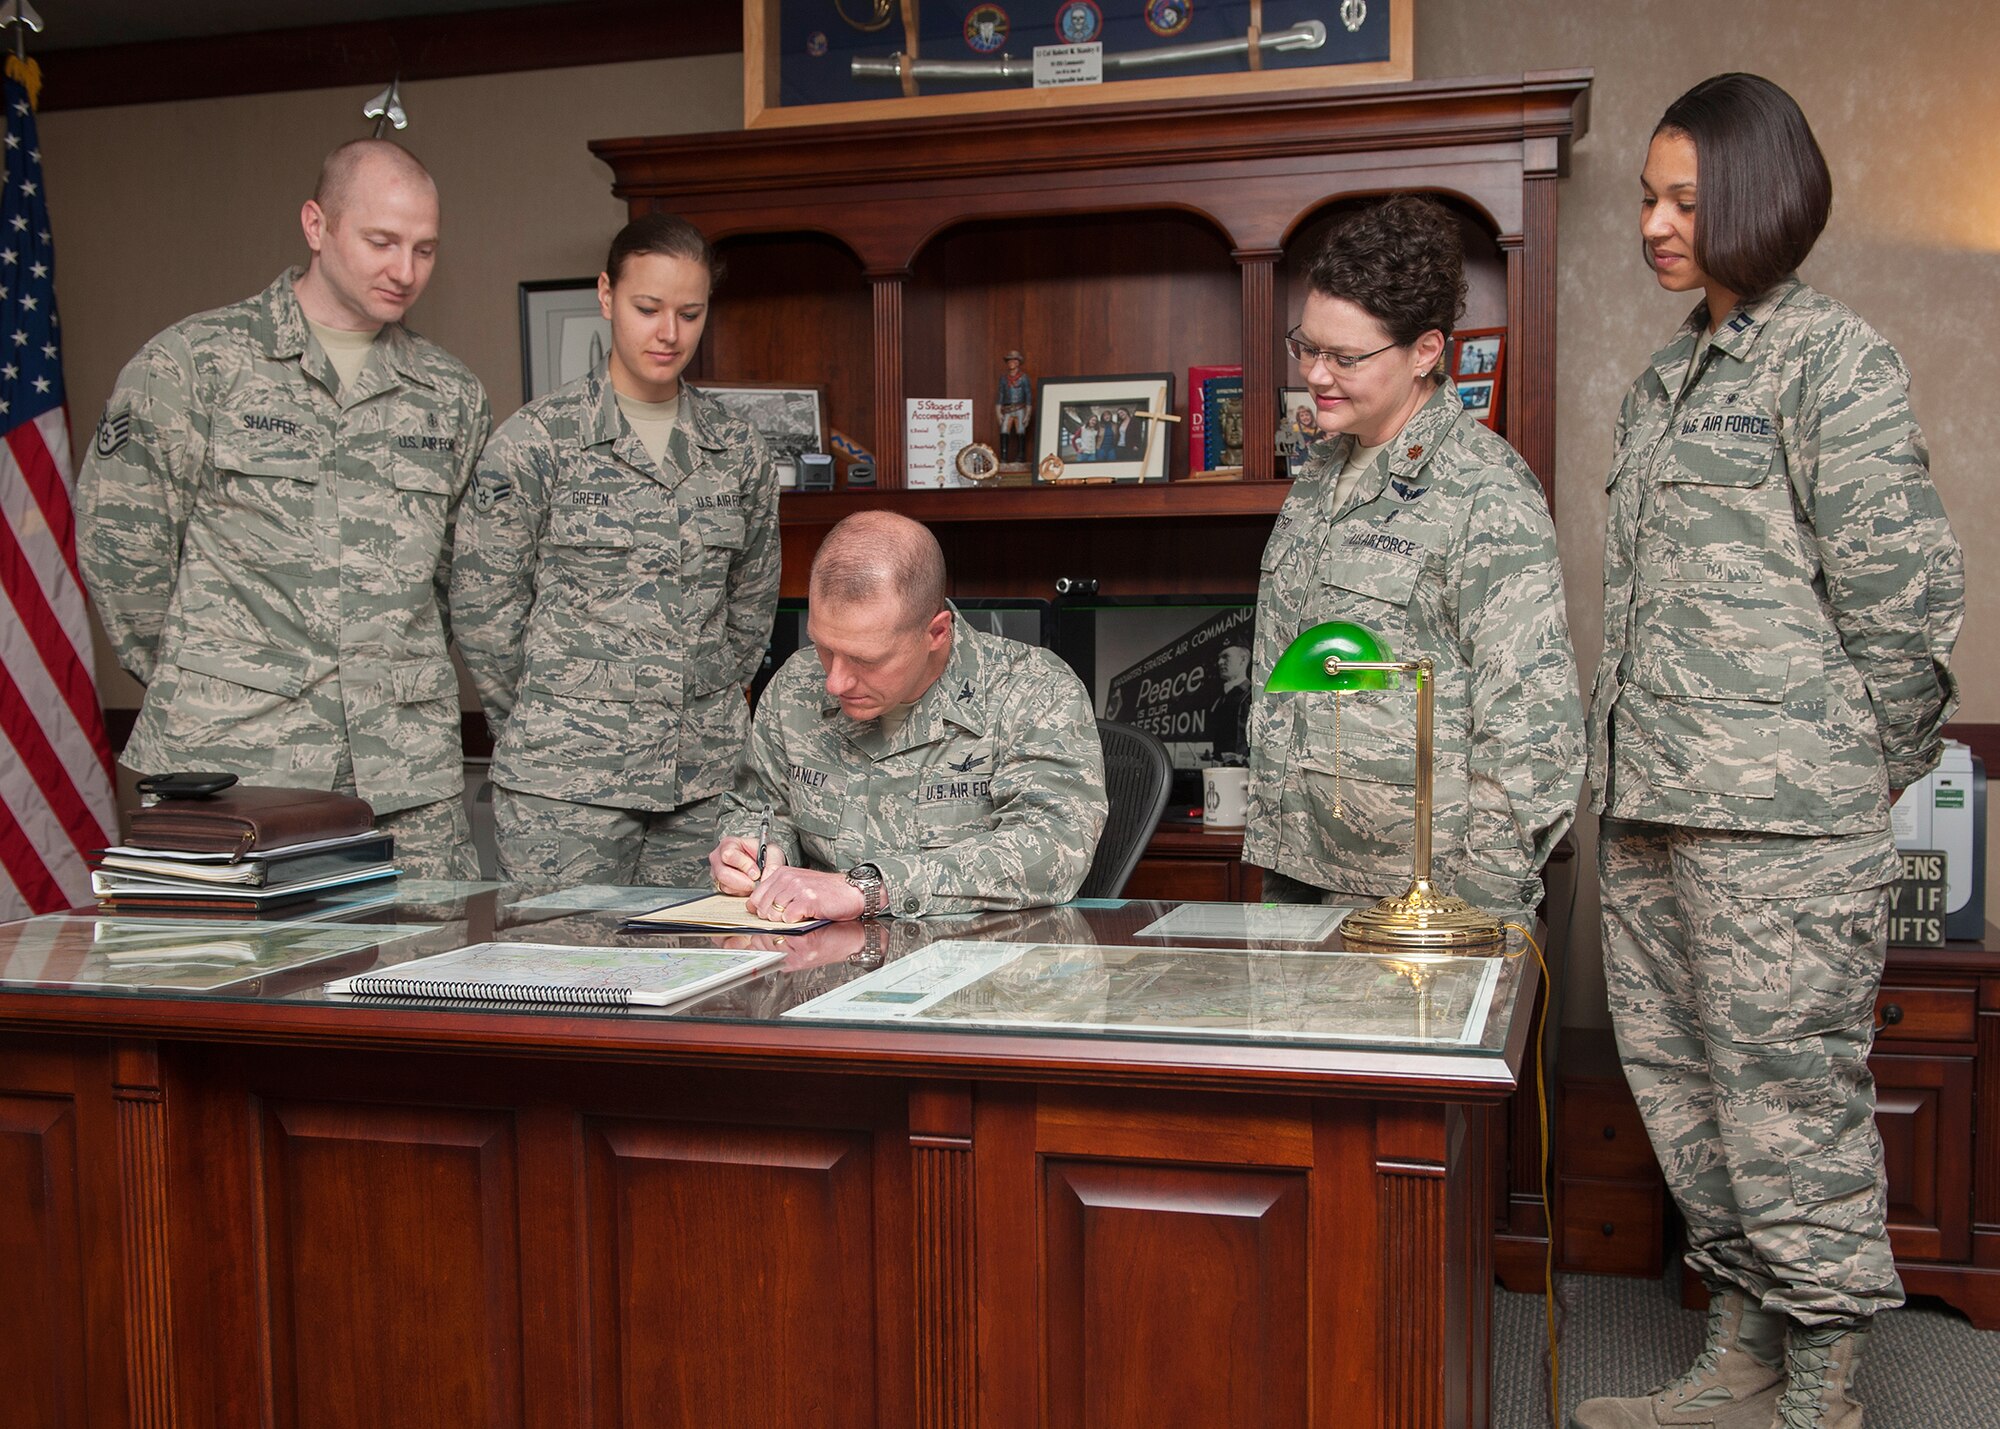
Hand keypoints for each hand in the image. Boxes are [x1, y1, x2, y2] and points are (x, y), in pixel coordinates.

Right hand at [711, 835, 786, 894]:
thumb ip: (772, 864)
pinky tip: (748, 884)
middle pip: (723, 873)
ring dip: (743, 887)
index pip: (729, 855)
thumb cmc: (764, 854)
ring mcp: (717, 872)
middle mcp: (718, 858)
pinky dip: (740, 892)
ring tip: (753, 881)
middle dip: (743, 881)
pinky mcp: (720, 885)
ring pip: (726, 886)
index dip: (744, 865)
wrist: (762, 863)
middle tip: (756, 881)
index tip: (756, 872)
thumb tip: (766, 877)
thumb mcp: (773, 853)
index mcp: (728, 844)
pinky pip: (728, 893)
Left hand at [746, 864, 865, 923]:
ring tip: (796, 920)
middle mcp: (787, 878)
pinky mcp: (807, 899)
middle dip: (770, 919)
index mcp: (782, 873)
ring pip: (773, 913)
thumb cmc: (827, 892)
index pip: (756, 896)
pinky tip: (804, 919)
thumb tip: (757, 910)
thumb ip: (778, 894)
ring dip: (783, 922)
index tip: (765, 918)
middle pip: (762, 906)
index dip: (759, 911)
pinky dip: (794, 923)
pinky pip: (788, 918)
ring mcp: (797, 887)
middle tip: (784, 922)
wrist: (852, 892)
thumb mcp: (798, 886)